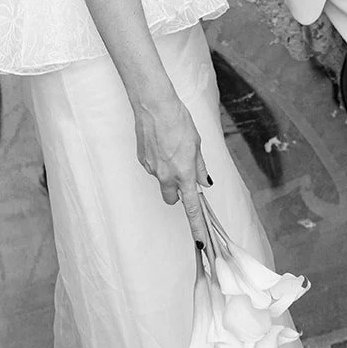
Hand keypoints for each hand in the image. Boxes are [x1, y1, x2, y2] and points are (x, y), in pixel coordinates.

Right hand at [134, 93, 210, 242]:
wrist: (154, 106)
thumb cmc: (178, 120)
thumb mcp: (196, 143)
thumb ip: (200, 166)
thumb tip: (205, 182)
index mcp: (184, 172)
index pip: (192, 207)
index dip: (197, 226)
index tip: (200, 241)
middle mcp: (167, 175)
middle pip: (172, 199)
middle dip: (178, 193)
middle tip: (183, 175)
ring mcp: (152, 169)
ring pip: (162, 181)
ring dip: (168, 173)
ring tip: (171, 147)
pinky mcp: (142, 160)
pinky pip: (153, 168)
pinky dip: (158, 161)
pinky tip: (160, 144)